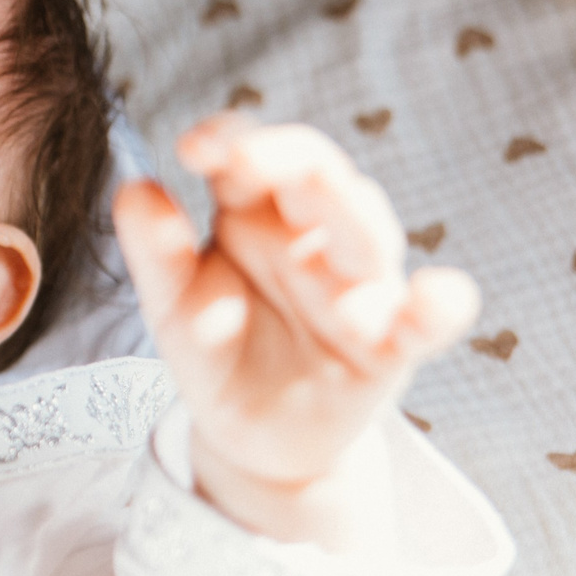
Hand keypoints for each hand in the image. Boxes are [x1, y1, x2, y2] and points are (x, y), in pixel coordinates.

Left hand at [111, 116, 479, 549]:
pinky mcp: (392, 343)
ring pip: (370, 237)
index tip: (193, 148)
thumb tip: (135, 187)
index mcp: (254, 213)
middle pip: (318, 178)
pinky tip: (438, 297)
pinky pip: (428, 320)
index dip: (228, 140)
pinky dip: (440, 305)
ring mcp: (358, 284)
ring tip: (317, 243)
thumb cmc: (217, 352)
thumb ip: (156, 251)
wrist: (252, 435)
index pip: (250, 158)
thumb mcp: (173, 306)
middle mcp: (313, 236)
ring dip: (353, 228)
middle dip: (292, 163)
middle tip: (247, 161)